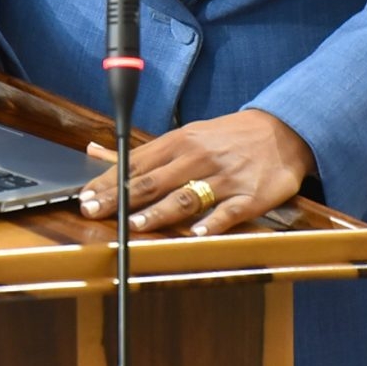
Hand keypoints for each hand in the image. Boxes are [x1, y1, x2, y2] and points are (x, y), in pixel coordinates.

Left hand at [79, 109, 316, 235]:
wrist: (282, 130)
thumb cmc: (226, 137)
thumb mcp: (185, 135)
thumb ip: (142, 151)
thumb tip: (94, 151)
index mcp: (180, 142)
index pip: (136, 163)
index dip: (108, 182)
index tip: (84, 197)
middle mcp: (198, 158)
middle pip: (154, 181)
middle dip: (121, 198)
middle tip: (95, 212)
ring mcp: (224, 177)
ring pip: (186, 196)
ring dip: (159, 212)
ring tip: (135, 225)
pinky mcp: (250, 195)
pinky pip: (228, 211)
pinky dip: (212, 223)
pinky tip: (196, 235)